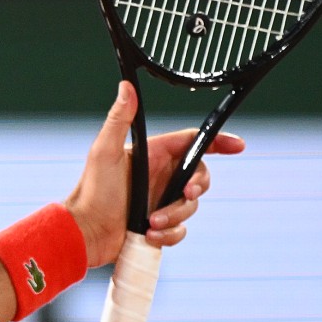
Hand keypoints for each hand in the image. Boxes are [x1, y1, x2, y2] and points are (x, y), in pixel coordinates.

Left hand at [64, 81, 246, 266]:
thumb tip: (126, 87)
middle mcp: (159, 176)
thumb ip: (119, 120)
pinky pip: (181, 229)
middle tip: (187, 193)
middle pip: (200, 175)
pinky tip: (150, 235)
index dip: (218, 142)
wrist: (83, 233)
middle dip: (197, 186)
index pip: (192, 142)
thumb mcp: (104, 152)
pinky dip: (170, 234)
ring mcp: (160, 200)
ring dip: (175, 215)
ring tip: (151, 222)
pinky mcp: (159, 224)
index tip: (238, 146)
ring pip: (191, 206)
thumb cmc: (90, 191)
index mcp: (152, 155)